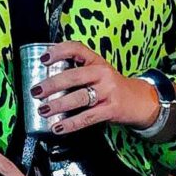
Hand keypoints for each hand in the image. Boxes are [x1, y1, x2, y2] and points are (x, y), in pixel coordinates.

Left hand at [31, 42, 159, 134]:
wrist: (139, 101)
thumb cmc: (112, 87)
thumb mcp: (99, 73)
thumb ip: (78, 73)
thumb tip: (47, 79)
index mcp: (97, 61)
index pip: (77, 49)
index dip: (58, 51)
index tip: (43, 59)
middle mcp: (103, 74)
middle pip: (74, 76)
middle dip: (52, 84)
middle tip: (36, 91)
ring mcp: (108, 92)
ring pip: (79, 98)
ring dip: (58, 105)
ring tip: (44, 109)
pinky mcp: (111, 110)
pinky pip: (87, 118)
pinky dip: (70, 124)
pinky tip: (58, 127)